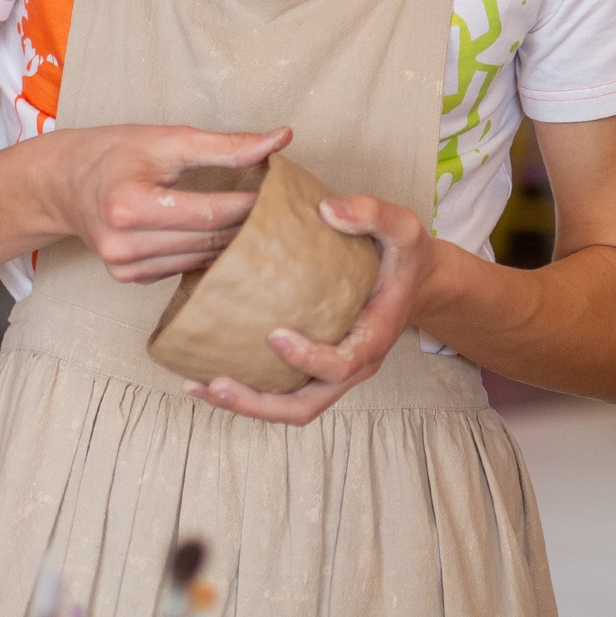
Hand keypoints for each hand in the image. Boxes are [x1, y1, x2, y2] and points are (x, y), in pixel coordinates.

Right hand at [45, 124, 288, 282]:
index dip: (251, 205)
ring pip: (202, 259)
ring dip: (236, 244)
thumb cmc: (112, 153)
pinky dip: (210, 253)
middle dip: (251, 224)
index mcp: (129, 206)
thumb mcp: (166, 139)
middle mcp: (123, 245)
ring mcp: (124, 267)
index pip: (209, 214)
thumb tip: (280, 139)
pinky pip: (185, 268)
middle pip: (208, 240)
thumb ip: (225, 145)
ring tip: (267, 224)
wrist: (60, 183)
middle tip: (286, 210)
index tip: (283, 193)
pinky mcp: (129, 278)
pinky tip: (231, 239)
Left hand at [187, 192, 435, 426]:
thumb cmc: (404, 257)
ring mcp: (334, 374)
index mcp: (373, 338)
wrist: (416, 282)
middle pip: (306, 406)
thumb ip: (372, 213)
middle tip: (215, 383)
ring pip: (290, 407)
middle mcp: (354, 366)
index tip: (273, 335)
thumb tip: (328, 209)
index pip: (340, 365)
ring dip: (245, 404)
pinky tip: (209, 375)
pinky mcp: (316, 369)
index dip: (307, 358)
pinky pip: (284, 393)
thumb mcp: (403, 226)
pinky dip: (249, 391)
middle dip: (259, 403)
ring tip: (199, 387)